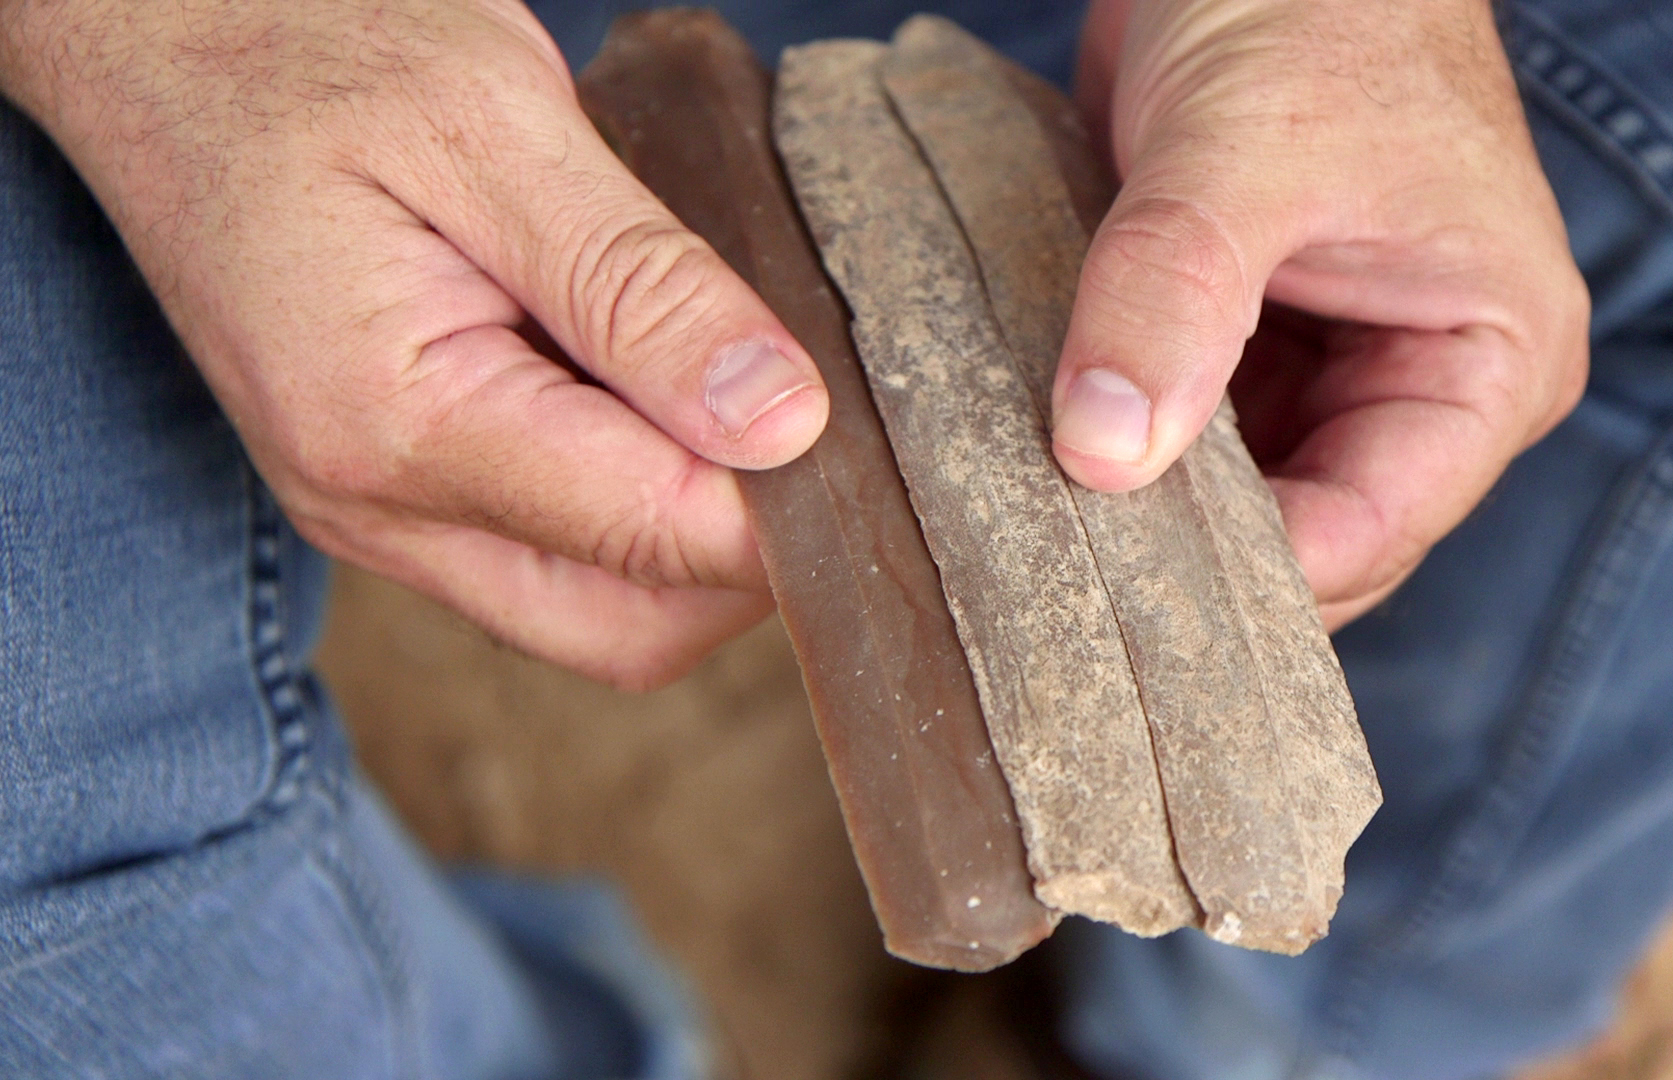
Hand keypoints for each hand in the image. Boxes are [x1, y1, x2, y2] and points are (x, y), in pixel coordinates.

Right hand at [0, 0, 829, 687]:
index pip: (656, 541)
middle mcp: (373, 506)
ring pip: (594, 609)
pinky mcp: (390, 485)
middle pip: (629, 630)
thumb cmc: (306, 47)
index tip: (859, 434)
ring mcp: (375, 509)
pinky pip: (547, 553)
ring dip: (691, 536)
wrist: (160, 37)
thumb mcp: (495, 126)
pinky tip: (656, 395)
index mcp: (398, 427)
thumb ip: (640, 287)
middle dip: (748, 560)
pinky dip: (631, 505)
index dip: (785, 510)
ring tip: (727, 387)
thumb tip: (781, 422)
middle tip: (812, 424)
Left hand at [1062, 0, 1589, 629]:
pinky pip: (1180, 435)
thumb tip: (1103, 452)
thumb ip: (1176, 295)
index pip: (1370, 530)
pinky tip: (1033, 466)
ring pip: (1233, 501)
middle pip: (1305, 538)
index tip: (1116, 586)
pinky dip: (1115, 449)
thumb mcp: (1245, 149)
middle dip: (1191, 556)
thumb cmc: (1318, 3)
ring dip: (1140, 509)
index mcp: (1491, 360)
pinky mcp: (1246, 345)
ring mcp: (1329, 370)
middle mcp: (1419, 385)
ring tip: (1032, 532)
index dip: (1249, 574)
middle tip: (1058, 580)